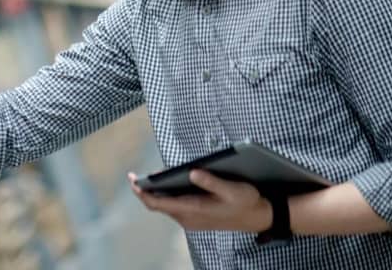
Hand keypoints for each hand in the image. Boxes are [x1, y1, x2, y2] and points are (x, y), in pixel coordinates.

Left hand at [128, 170, 272, 232]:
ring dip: (155, 193)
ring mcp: (191, 219)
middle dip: (145, 191)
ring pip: (166, 206)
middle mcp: (189, 218)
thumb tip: (192, 172)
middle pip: (158, 205)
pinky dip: (166, 196)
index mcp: (194, 210)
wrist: (259, 217)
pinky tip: (165, 183)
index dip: (143, 193)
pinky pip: (174, 206)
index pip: (159, 204)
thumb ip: (212, 182)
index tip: (133, 181)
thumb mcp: (233, 189)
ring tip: (146, 178)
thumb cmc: (246, 202)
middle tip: (133, 176)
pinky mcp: (195, 217)